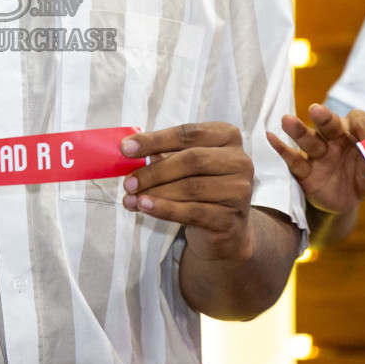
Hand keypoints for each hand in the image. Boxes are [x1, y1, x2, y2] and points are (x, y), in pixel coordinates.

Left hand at [119, 122, 256, 262]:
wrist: (227, 229)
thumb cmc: (201, 186)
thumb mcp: (185, 165)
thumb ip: (162, 155)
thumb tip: (128, 153)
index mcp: (227, 137)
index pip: (188, 134)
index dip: (155, 140)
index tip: (125, 149)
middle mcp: (239, 161)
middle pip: (191, 160)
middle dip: (154, 171)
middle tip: (128, 182)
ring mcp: (239, 191)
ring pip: (191, 188)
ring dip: (155, 193)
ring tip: (130, 198)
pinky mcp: (231, 218)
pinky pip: (193, 212)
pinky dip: (165, 209)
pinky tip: (145, 207)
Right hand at [265, 104, 364, 215]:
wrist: (349, 199)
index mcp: (358, 132)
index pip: (362, 122)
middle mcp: (336, 137)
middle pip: (330, 124)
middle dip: (324, 117)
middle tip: (316, 111)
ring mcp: (320, 153)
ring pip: (309, 139)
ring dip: (298, 130)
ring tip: (287, 121)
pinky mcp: (306, 170)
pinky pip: (294, 159)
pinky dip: (282, 149)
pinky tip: (271, 137)